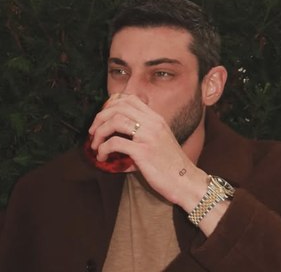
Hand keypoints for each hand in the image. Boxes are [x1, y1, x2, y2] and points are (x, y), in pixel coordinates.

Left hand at [87, 94, 206, 205]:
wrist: (187, 182)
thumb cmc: (172, 166)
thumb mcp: (160, 141)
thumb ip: (144, 132)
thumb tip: (120, 134)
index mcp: (157, 118)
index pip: (129, 99)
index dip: (111, 105)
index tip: (103, 119)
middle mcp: (153, 123)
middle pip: (119, 107)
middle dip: (100, 117)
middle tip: (93, 132)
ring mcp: (148, 136)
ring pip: (115, 121)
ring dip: (99, 132)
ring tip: (95, 145)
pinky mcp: (143, 152)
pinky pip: (115, 143)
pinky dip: (103, 149)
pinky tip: (102, 157)